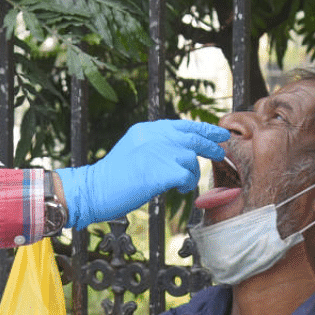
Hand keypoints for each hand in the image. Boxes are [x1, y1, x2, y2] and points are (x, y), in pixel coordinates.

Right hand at [55, 119, 228, 228]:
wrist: (95, 189)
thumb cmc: (114, 177)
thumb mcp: (135, 150)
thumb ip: (156, 145)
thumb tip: (183, 150)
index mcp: (147, 130)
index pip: (183, 125)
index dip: (204, 128)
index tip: (218, 133)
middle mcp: (154, 136)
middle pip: (193, 137)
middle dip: (210, 145)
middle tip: (220, 152)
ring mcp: (158, 152)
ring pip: (191, 159)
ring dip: (191, 173)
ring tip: (182, 183)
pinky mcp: (161, 171)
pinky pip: (187, 177)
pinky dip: (186, 185)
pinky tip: (179, 189)